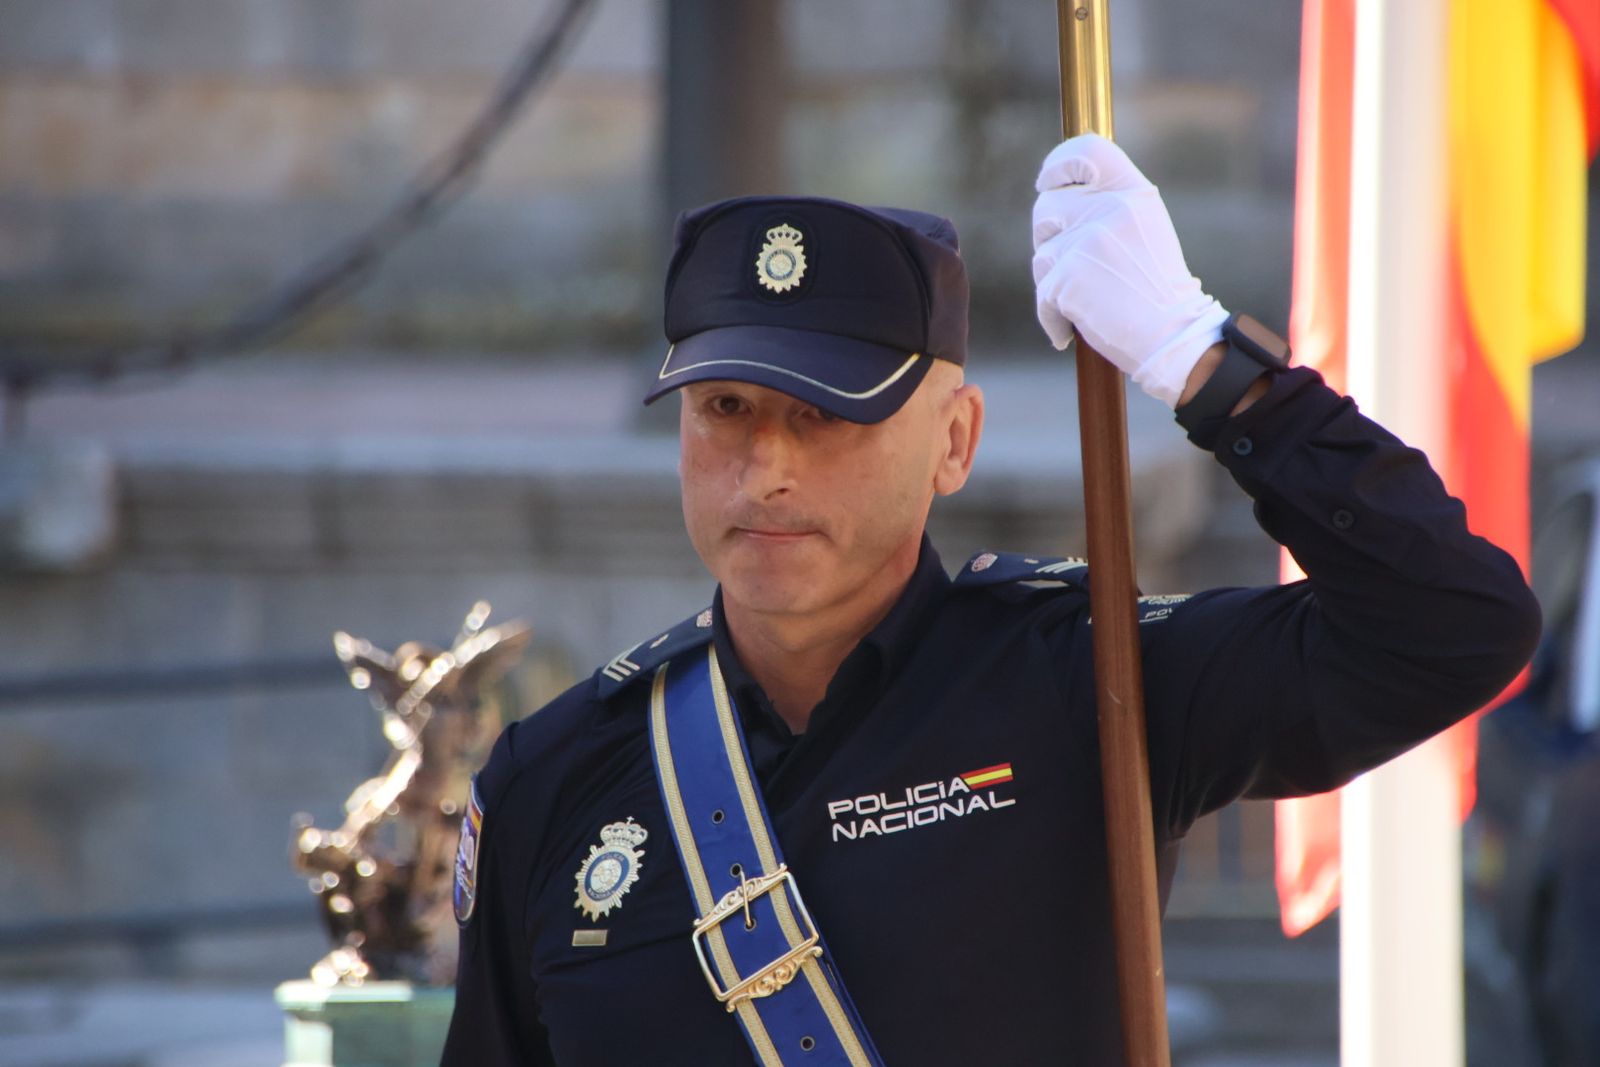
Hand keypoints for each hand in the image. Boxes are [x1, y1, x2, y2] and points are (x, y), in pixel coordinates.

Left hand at [1032, 134, 1228, 407]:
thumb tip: (1056, 190)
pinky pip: (1042, 294)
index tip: (1048, 182)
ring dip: (1053, 279)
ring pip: (1041, 252)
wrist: (1171, 336)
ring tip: (1084, 297)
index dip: (1058, 163)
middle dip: (1049, 236)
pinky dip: (1053, 317)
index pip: (1087, 150)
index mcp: (1133, 193)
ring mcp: (1086, 243)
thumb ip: (1108, 204)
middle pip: (1047, 206)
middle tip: (1074, 263)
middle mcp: (1109, 209)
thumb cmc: (1156, 287)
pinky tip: (1072, 329)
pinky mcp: (1066, 278)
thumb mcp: (1144, 228)